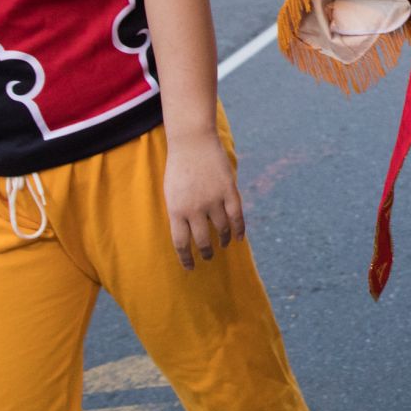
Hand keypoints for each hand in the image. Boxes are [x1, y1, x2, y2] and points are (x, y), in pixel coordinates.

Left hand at [163, 131, 245, 268]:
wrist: (192, 142)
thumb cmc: (178, 167)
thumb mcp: (171, 193)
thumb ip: (179, 213)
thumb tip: (190, 233)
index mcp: (176, 211)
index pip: (181, 243)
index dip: (186, 258)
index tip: (190, 267)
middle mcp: (194, 209)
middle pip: (203, 240)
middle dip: (206, 252)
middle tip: (209, 257)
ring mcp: (213, 200)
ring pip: (222, 229)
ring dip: (224, 240)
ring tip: (224, 245)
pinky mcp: (228, 190)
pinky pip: (237, 215)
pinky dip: (239, 229)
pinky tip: (239, 237)